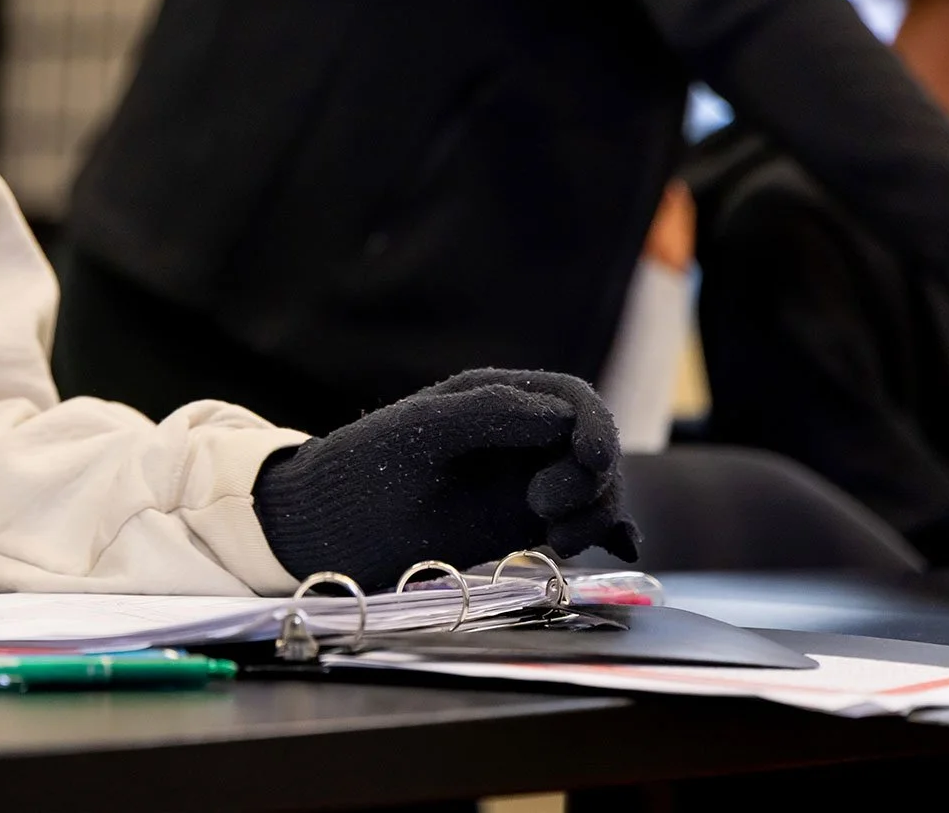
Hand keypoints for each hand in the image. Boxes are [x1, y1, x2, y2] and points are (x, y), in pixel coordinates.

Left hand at [251, 368, 636, 589]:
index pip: (572, 400)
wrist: (329, 533)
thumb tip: (559, 415)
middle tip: (544, 514)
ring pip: (593, 489)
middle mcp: (517, 435)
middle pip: (594, 447)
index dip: (594, 427)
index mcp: (494, 397)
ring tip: (556, 545)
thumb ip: (486, 415)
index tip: (590, 463)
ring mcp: (522, 481)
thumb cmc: (362, 472)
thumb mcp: (418, 434)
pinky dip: (604, 533)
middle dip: (591, 481)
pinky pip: (579, 522)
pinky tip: (619, 551)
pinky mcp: (519, 524)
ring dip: (596, 515)